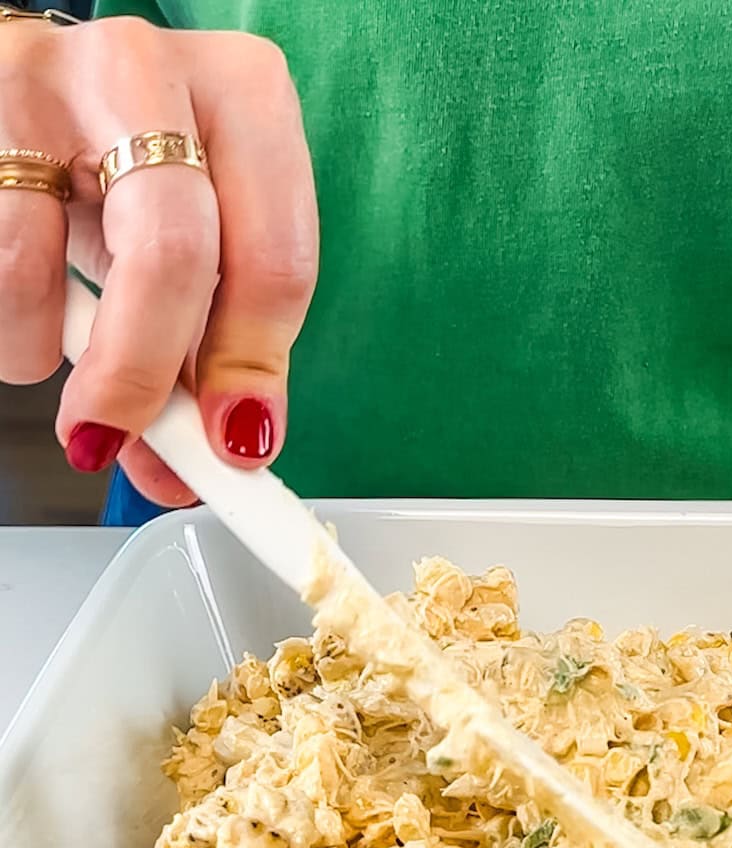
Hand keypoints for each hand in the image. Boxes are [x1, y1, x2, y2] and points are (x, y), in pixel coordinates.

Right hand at [0, 15, 317, 504]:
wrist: (29, 102)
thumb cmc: (128, 177)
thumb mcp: (193, 248)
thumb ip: (210, 351)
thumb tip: (214, 460)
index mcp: (244, 98)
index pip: (274, 256)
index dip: (252, 367)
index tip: (235, 444)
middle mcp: (151, 71)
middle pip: (174, 255)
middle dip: (147, 374)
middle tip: (122, 435)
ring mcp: (47, 80)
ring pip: (40, 263)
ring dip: (46, 351)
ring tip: (53, 356)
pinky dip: (11, 328)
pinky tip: (25, 315)